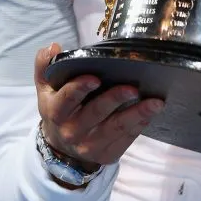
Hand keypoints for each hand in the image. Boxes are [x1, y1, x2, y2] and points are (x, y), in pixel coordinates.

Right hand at [34, 44, 164, 169]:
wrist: (61, 148)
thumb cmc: (59, 109)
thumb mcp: (46, 89)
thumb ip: (45, 66)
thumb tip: (52, 47)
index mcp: (56, 111)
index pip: (67, 99)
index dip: (80, 88)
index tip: (95, 77)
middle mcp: (72, 130)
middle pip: (96, 113)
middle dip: (115, 99)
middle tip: (133, 88)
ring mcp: (90, 144)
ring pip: (116, 128)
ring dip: (137, 114)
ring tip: (155, 102)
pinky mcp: (107, 153)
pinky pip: (126, 138)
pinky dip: (140, 124)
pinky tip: (151, 112)